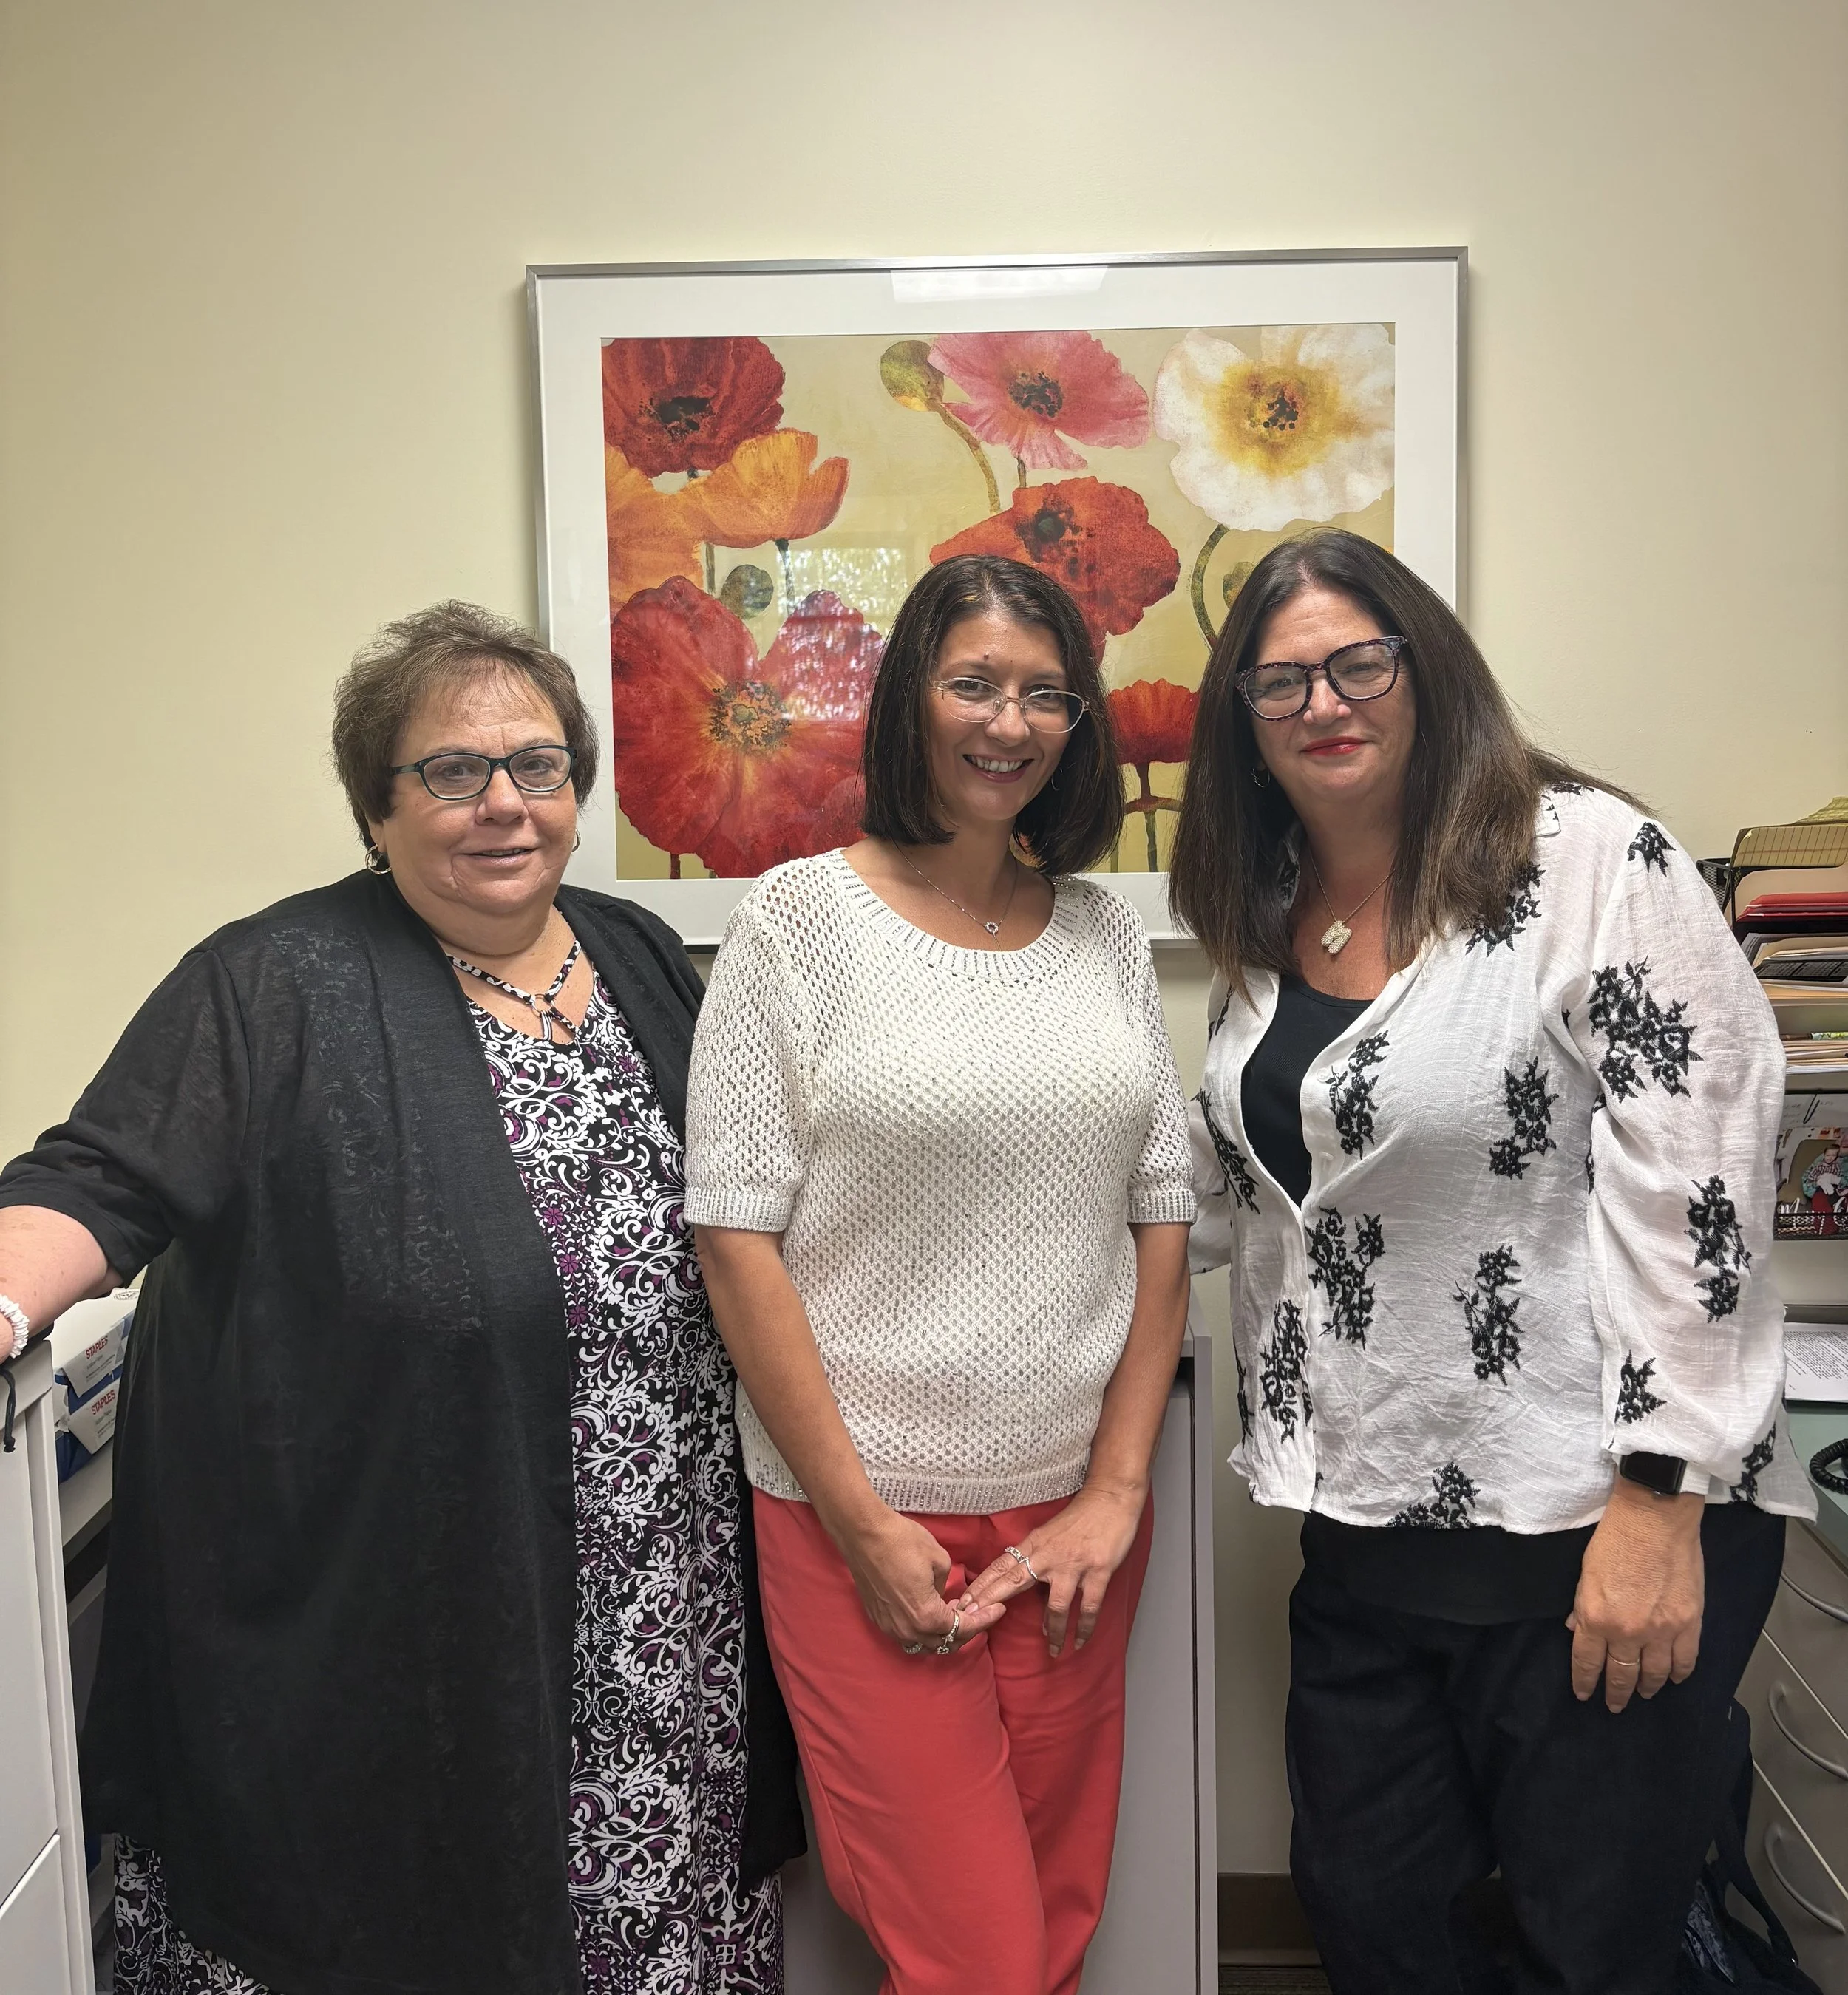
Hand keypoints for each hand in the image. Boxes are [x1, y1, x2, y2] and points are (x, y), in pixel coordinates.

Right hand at [837, 1508, 1005, 1655]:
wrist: (863, 1533)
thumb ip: (947, 1586)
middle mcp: (908, 1630)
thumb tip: (942, 1593)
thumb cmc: (902, 1541)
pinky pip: (906, 1634)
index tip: (999, 1610)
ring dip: (942, 1634)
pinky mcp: (878, 1618)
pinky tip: (928, 1611)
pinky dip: (922, 1629)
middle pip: (944, 1643)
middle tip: (978, 1613)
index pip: (963, 1629)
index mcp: (927, 1617)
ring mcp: (889, 1627)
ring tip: (954, 1614)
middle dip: (965, 1631)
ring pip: (923, 1643)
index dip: (984, 1619)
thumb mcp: (940, 1560)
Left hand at [955, 1479, 1147, 1657]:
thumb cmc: (1080, 1518)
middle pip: (1014, 1582)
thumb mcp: (1049, 1534)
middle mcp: (1048, 1555)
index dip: (981, 1587)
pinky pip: (1089, 1606)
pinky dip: (1085, 1627)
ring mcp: (1073, 1564)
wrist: (1110, 1499)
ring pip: (1057, 1606)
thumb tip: (1027, 1589)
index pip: (1000, 1567)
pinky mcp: (1098, 1571)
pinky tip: (1082, 1641)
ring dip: (1056, 1632)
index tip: (962, 1604)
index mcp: (1034, 1545)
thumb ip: (1036, 1558)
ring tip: (1054, 1651)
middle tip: (974, 1624)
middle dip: (991, 1603)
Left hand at [1567, 1479, 1704, 1711]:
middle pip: (1621, 1675)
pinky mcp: (1689, 1623)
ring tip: (1643, 1694)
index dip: (1586, 1682)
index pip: (1588, 1662)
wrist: (1653, 1518)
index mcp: (1596, 1618)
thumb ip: (1582, 1607)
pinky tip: (1674, 1679)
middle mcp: (1628, 1632)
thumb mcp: (1585, 1574)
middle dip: (1616, 1693)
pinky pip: (1685, 1661)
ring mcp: (1661, 1630)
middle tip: (1614, 1705)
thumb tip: (1575, 1630)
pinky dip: (1679, 1674)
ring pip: (1655, 1674)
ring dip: (1648, 1688)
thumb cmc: (1615, 1539)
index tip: (1586, 1695)